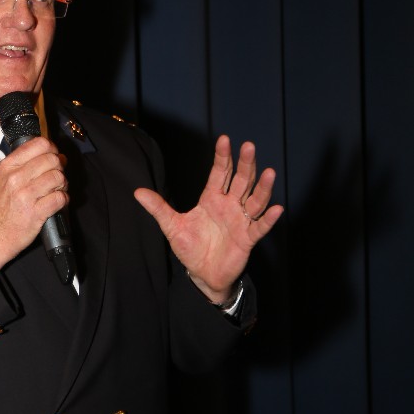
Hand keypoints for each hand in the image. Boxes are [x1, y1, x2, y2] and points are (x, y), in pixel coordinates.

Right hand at [0, 137, 67, 272]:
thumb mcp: (2, 179)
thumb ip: (22, 165)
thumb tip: (50, 155)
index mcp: (8, 166)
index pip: (39, 144)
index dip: (52, 149)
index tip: (54, 156)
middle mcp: (16, 178)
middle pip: (52, 160)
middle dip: (60, 168)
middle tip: (56, 177)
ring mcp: (25, 195)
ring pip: (59, 178)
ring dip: (62, 185)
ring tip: (56, 191)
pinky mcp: (35, 213)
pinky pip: (60, 198)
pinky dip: (63, 200)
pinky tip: (57, 202)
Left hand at [134, 136, 282, 302]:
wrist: (202, 274)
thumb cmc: (190, 247)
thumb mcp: (172, 226)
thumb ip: (158, 208)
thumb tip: (138, 192)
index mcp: (212, 199)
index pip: (220, 173)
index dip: (223, 157)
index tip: (224, 139)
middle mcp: (229, 206)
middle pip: (241, 181)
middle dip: (245, 164)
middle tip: (249, 146)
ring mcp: (240, 221)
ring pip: (255, 200)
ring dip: (263, 187)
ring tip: (270, 172)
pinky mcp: (247, 239)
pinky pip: (260, 227)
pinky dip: (268, 219)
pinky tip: (277, 209)